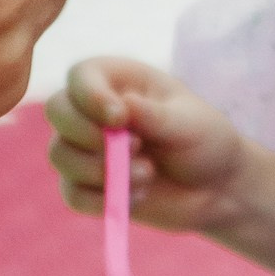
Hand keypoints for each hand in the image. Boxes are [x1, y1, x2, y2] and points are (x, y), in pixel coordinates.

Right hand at [48, 55, 249, 230]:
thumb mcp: (190, 125)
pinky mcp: (87, 185)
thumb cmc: (205, 142)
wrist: (216, 188)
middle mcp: (94, 110)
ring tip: (148, 174)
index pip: (81, 75)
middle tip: (137, 147)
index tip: (119, 118)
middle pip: (58, 111)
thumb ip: (155, 116)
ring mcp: (87, 148)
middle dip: (90, 135)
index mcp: (120, 81)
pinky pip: (72, 194)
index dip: (90, 96)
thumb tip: (123, 105)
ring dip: (100, 170)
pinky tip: (137, 196)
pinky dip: (100, 200)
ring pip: (60, 154)